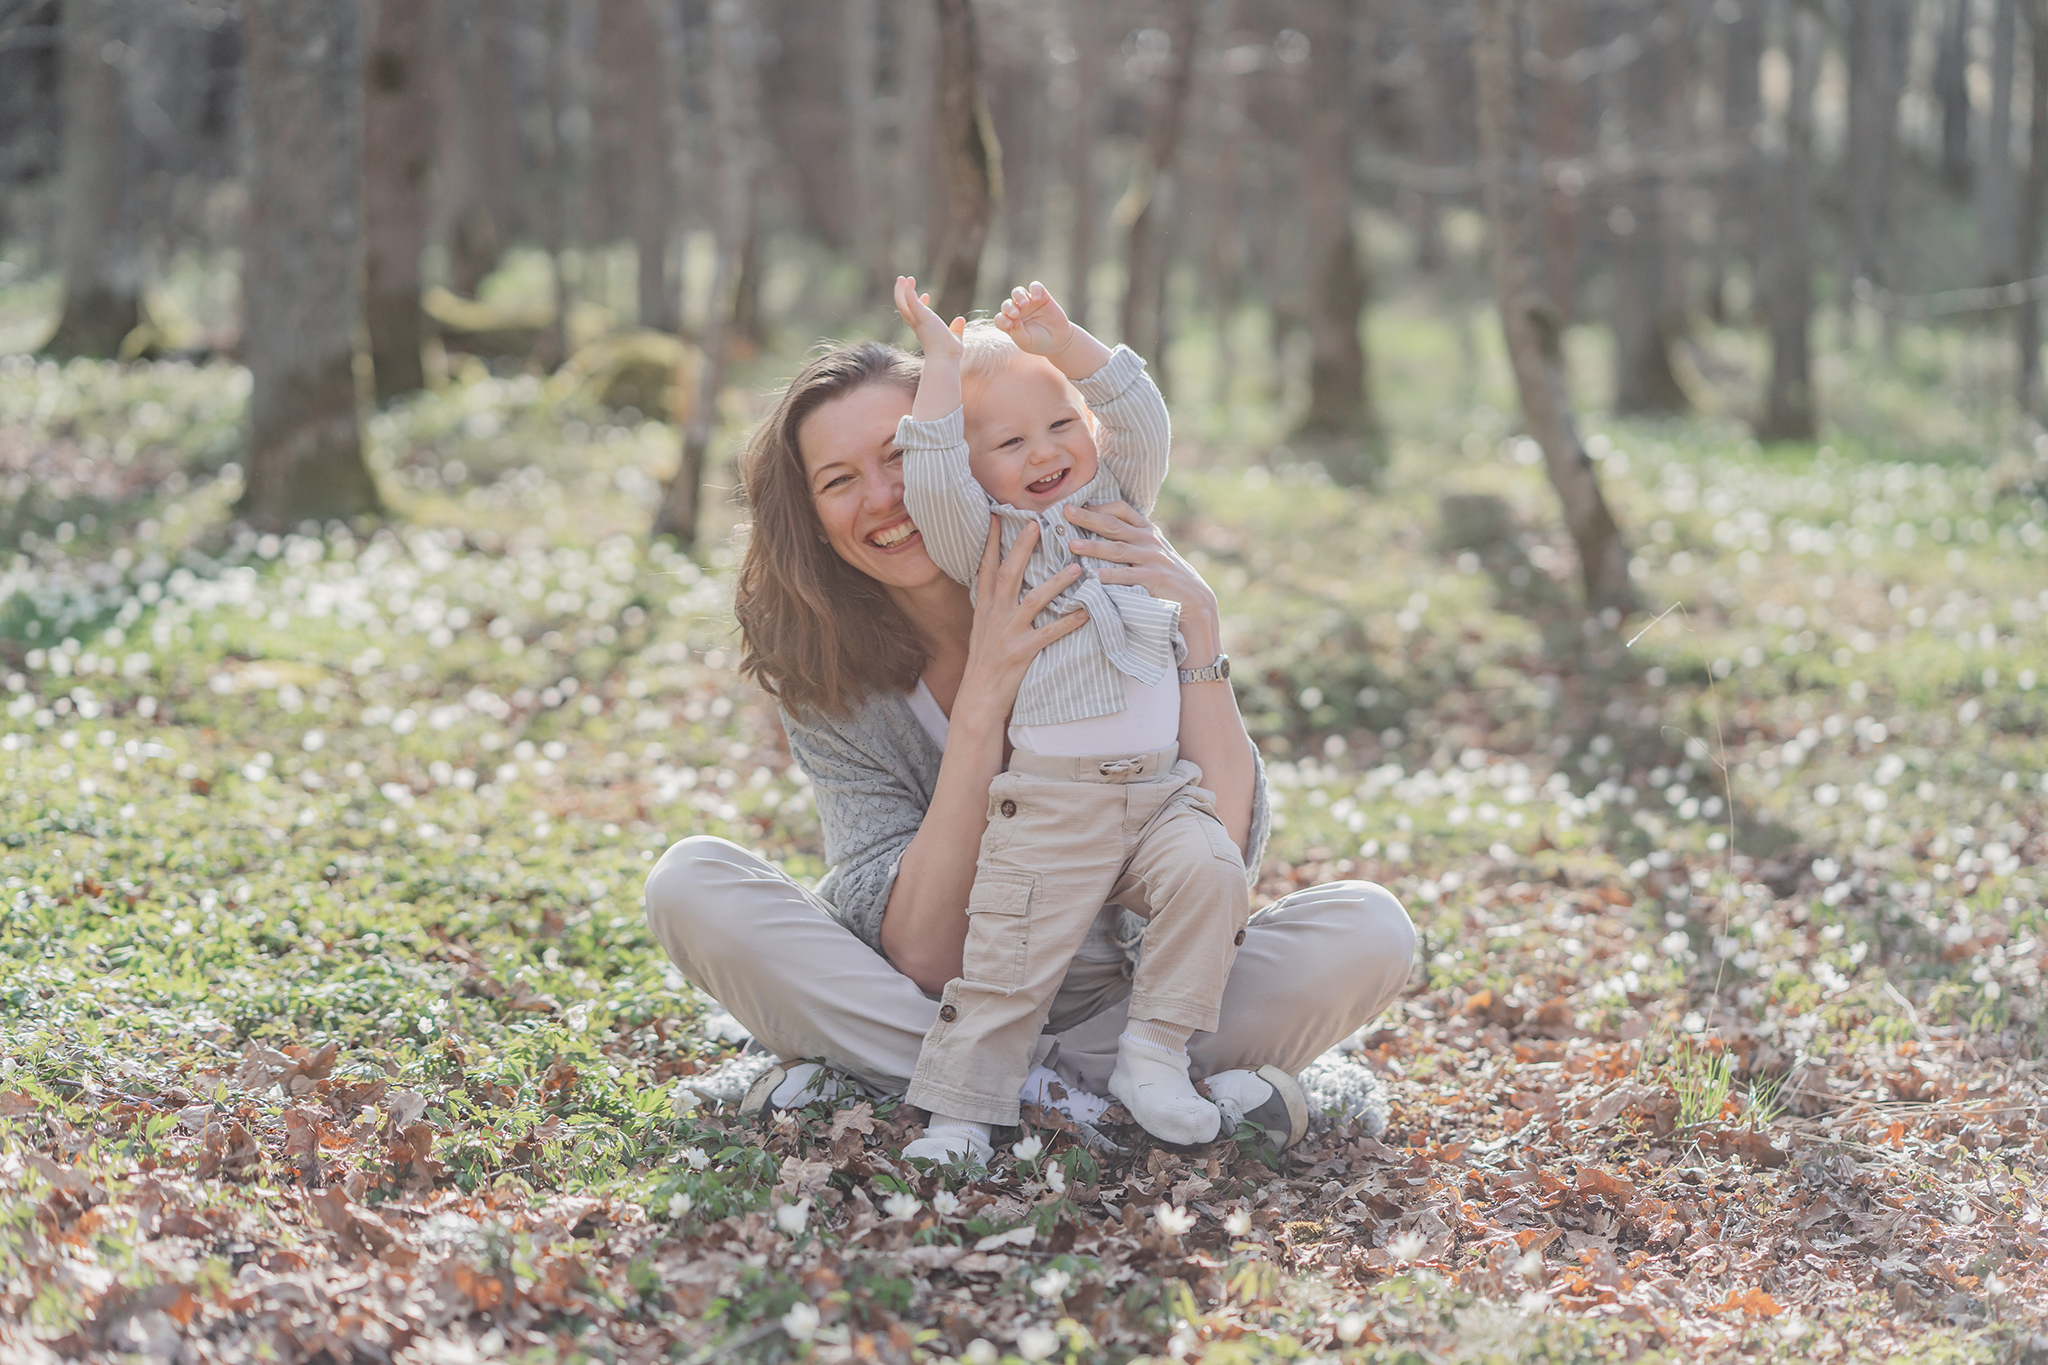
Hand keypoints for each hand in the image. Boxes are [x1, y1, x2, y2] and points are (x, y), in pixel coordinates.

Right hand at [894, 275, 964, 360]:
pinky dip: (908, 291)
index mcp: (924, 330)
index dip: (921, 304)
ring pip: (903, 304)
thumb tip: (961, 319)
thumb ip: (956, 329)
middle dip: (903, 295)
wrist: (945, 358)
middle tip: (903, 282)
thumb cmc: (950, 353)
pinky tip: (909, 281)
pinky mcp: (922, 317)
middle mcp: (918, 326)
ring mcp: (918, 321)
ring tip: (903, 278)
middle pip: (904, 308)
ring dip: (901, 291)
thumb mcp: (955, 337)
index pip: (917, 315)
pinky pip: (911, 302)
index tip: (927, 296)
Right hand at [958, 516, 1088, 725]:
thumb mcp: (983, 629)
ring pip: (1034, 600)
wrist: (978, 698)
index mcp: (985, 608)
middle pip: (1008, 574)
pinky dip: (1069, 622)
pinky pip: (1050, 634)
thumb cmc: (985, 662)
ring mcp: (1007, 633)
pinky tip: (1085, 612)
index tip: (996, 516)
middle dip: (1022, 548)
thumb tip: (1004, 581)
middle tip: (1036, 524)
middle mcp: (994, 616)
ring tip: (1076, 568)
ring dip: (1056, 583)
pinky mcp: (1022, 652)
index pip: (985, 567)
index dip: (990, 541)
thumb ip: (994, 605)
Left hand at [994, 281, 1073, 358]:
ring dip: (1019, 296)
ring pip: (1018, 292)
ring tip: (1025, 304)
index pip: (1000, 318)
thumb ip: (1018, 333)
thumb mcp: (1027, 342)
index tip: (1010, 325)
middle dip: (1009, 308)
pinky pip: (1035, 286)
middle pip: (1007, 304)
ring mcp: (1029, 303)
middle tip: (1015, 314)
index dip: (1002, 320)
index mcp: (1011, 324)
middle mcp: (1017, 311)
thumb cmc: (1040, 343)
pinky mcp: (1042, 296)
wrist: (1059, 340)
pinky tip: (1037, 298)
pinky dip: (1035, 289)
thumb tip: (1012, 321)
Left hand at [1064, 502, 1221, 653]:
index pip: (1123, 510)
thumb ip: (1134, 541)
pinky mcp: (1154, 579)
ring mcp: (1152, 559)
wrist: (1196, 600)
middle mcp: (1149, 541)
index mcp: (1147, 532)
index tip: (1078, 505)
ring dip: (1094, 546)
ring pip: (1118, 549)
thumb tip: (1103, 533)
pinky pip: (1128, 576)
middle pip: (1114, 525)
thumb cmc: (1169, 577)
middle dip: (1089, 518)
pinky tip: (1094, 577)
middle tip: (1066, 512)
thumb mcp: (1154, 552)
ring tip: (1072, 545)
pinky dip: (1111, 576)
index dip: (1099, 506)